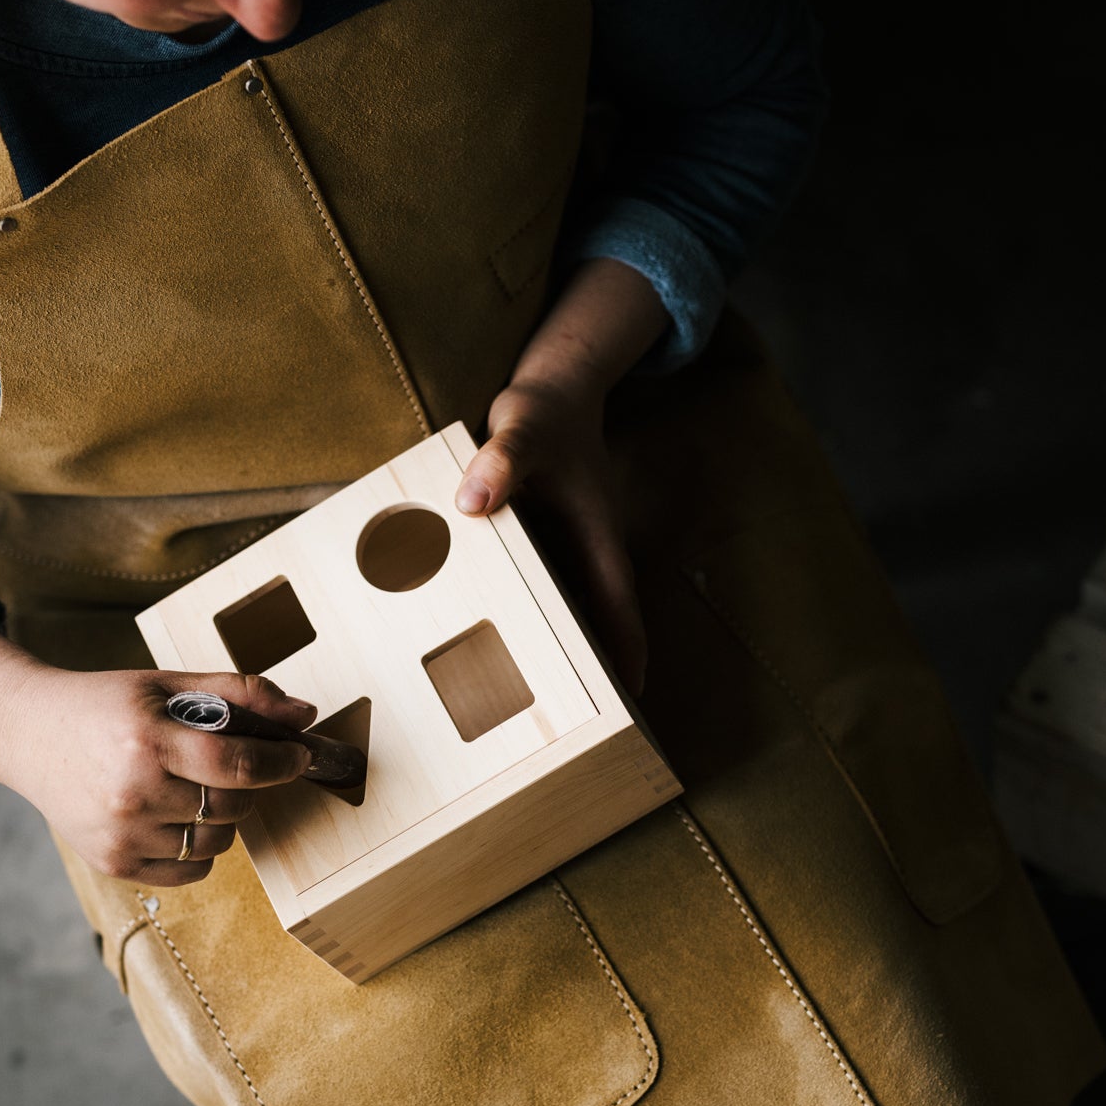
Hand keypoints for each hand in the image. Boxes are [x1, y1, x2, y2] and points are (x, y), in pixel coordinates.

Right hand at [2, 667, 318, 883]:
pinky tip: (179, 816)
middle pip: (232, 805)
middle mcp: (133, 792)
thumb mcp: (167, 684)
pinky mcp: (114, 863)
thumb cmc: (104, 705)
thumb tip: (304, 715)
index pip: (237, 763)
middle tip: (237, 766)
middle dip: (250, 786)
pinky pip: (191, 871)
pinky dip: (201, 849)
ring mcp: (122, 834)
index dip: (280, 762)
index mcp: (147, 740)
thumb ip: (238, 694)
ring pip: (217, 843)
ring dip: (225, 818)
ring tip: (199, 789)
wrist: (27, 733)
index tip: (298, 756)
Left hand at [458, 379, 646, 693]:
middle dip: (596, 666)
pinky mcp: (547, 543)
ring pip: (573, 609)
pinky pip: (546, 588)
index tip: (631, 693)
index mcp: (597, 535)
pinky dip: (534, 614)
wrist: (555, 387)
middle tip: (583, 718)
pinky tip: (503, 638)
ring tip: (541, 701)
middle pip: (599, 619)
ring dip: (566, 646)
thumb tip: (474, 503)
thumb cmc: (545, 409)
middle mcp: (589, 549)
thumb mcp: (521, 428)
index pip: (619, 604)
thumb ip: (501, 460)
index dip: (626, 649)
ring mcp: (569, 549)